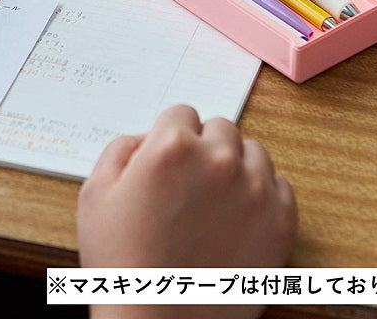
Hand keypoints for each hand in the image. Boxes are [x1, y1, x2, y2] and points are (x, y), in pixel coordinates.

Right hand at [78, 105, 296, 318]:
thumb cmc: (123, 263)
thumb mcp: (95, 192)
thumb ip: (121, 148)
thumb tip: (148, 138)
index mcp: (173, 146)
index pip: (181, 112)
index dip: (169, 137)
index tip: (166, 162)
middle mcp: (219, 159)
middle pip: (220, 127)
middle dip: (203, 147)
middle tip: (188, 184)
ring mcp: (255, 190)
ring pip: (253, 152)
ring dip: (236, 166)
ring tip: (215, 201)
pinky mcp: (281, 221)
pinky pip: (280, 186)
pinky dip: (263, 195)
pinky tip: (238, 217)